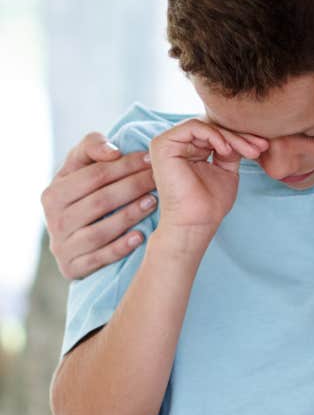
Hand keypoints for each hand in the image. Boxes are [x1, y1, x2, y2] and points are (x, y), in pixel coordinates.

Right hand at [42, 132, 157, 278]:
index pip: (94, 175)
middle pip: (101, 201)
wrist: (72, 233)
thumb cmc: (83, 191)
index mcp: (53, 193)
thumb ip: (92, 146)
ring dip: (130, 215)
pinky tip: (141, 237)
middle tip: (158, 178)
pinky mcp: (72, 268)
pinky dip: (121, 247)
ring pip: (101, 231)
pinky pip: (99, 258)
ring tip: (154, 202)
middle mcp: (54, 221)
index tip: (150, 159)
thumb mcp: (80, 165)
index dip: (125, 165)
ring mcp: (62, 247)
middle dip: (134, 187)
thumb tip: (113, 151)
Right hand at [149, 119, 266, 256]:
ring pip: (207, 127)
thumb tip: (243, 134)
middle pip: (214, 129)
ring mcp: (168, 144)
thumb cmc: (210, 203)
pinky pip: (193, 127)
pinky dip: (214, 136)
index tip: (263, 147)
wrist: (196, 223)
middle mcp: (177, 144)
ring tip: (249, 152)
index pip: (218, 134)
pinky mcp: (163, 145)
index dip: (242, 138)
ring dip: (232, 138)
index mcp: (189, 149)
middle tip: (261, 147)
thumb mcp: (227, 169)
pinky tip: (226, 150)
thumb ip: (231, 149)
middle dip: (241, 137)